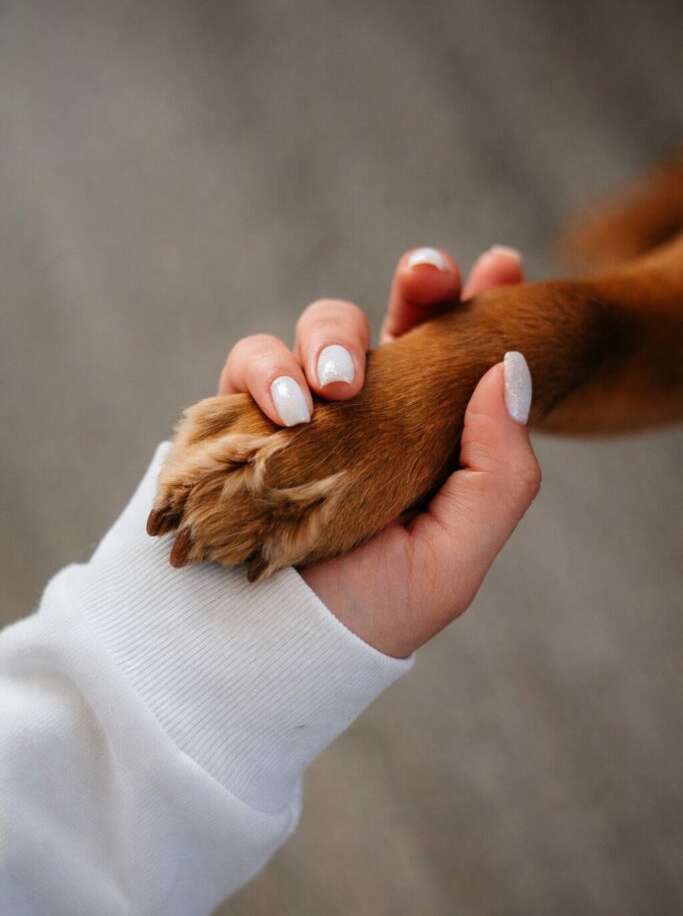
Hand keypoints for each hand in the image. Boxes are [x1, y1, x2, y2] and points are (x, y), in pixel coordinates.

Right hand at [219, 246, 540, 656]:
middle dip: (416, 286)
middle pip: (394, 320)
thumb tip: (511, 370)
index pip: (456, 357)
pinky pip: (249, 364)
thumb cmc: (367, 611)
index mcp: (425, 437)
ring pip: (320, 331)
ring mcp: (303, 412)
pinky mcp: (242, 418)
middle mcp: (367, 415)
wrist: (270, 651)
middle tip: (428, 277)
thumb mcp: (455, 558)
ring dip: (330, 339)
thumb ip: (498, 473)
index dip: (479, 303)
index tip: (503, 264)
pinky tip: (287, 410)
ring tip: (335, 389)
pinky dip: (265, 372)